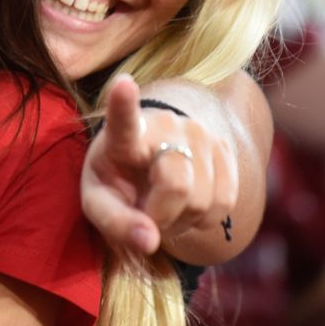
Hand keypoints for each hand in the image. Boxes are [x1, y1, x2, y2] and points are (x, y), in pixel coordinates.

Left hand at [81, 75, 237, 255]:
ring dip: (183, 219)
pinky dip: (204, 217)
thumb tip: (149, 241)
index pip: (124, 119)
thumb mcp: (100, 202)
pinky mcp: (224, 148)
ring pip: (204, 200)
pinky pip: (224, 202)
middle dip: (162, 216)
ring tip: (163, 206)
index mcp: (123, 136)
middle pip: (177, 184)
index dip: (123, 103)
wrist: (152, 158)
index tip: (123, 83)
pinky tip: (185, 205)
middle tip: (145, 215)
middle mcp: (165, 125)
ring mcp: (199, 133)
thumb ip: (116, 223)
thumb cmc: (118, 181)